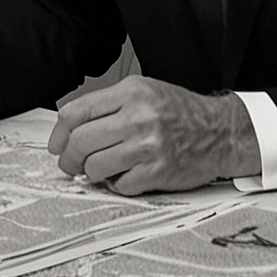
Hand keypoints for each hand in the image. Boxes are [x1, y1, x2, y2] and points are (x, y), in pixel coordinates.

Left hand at [49, 77, 260, 193]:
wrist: (220, 131)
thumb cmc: (180, 113)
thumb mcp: (145, 92)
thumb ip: (109, 105)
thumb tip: (70, 129)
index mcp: (131, 93)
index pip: (77, 112)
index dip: (59, 133)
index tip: (57, 145)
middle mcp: (139, 116)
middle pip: (81, 142)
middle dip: (69, 159)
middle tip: (71, 165)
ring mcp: (148, 145)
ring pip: (95, 167)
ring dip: (92, 173)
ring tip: (101, 170)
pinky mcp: (158, 171)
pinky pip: (120, 185)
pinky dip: (117, 184)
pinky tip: (126, 176)